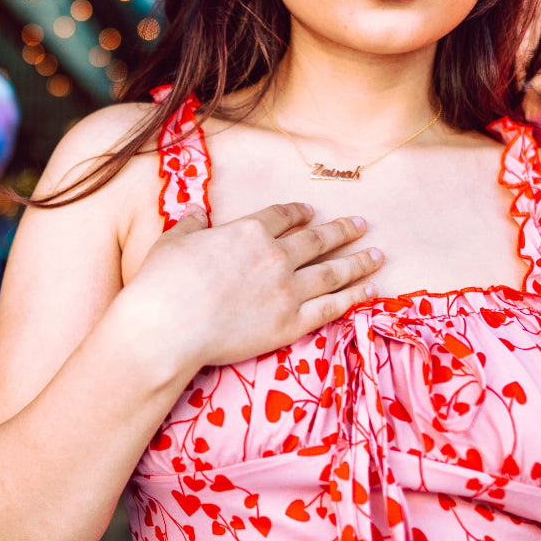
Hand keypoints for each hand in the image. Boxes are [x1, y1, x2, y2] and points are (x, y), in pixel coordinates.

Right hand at [121, 202, 382, 370]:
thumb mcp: (172, 242)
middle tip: (361, 224)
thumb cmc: (162, 283)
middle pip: (317, 239)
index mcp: (248, 231)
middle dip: (342, 230)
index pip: (283, 216)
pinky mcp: (291, 323)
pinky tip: (370, 290)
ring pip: (333, 271)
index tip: (311, 212)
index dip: (299, 212)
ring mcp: (287, 290)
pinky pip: (331, 307)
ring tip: (378, 255)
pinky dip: (353, 297)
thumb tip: (198, 212)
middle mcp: (275, 256)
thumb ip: (191, 225)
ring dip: (358, 261)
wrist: (167, 328)